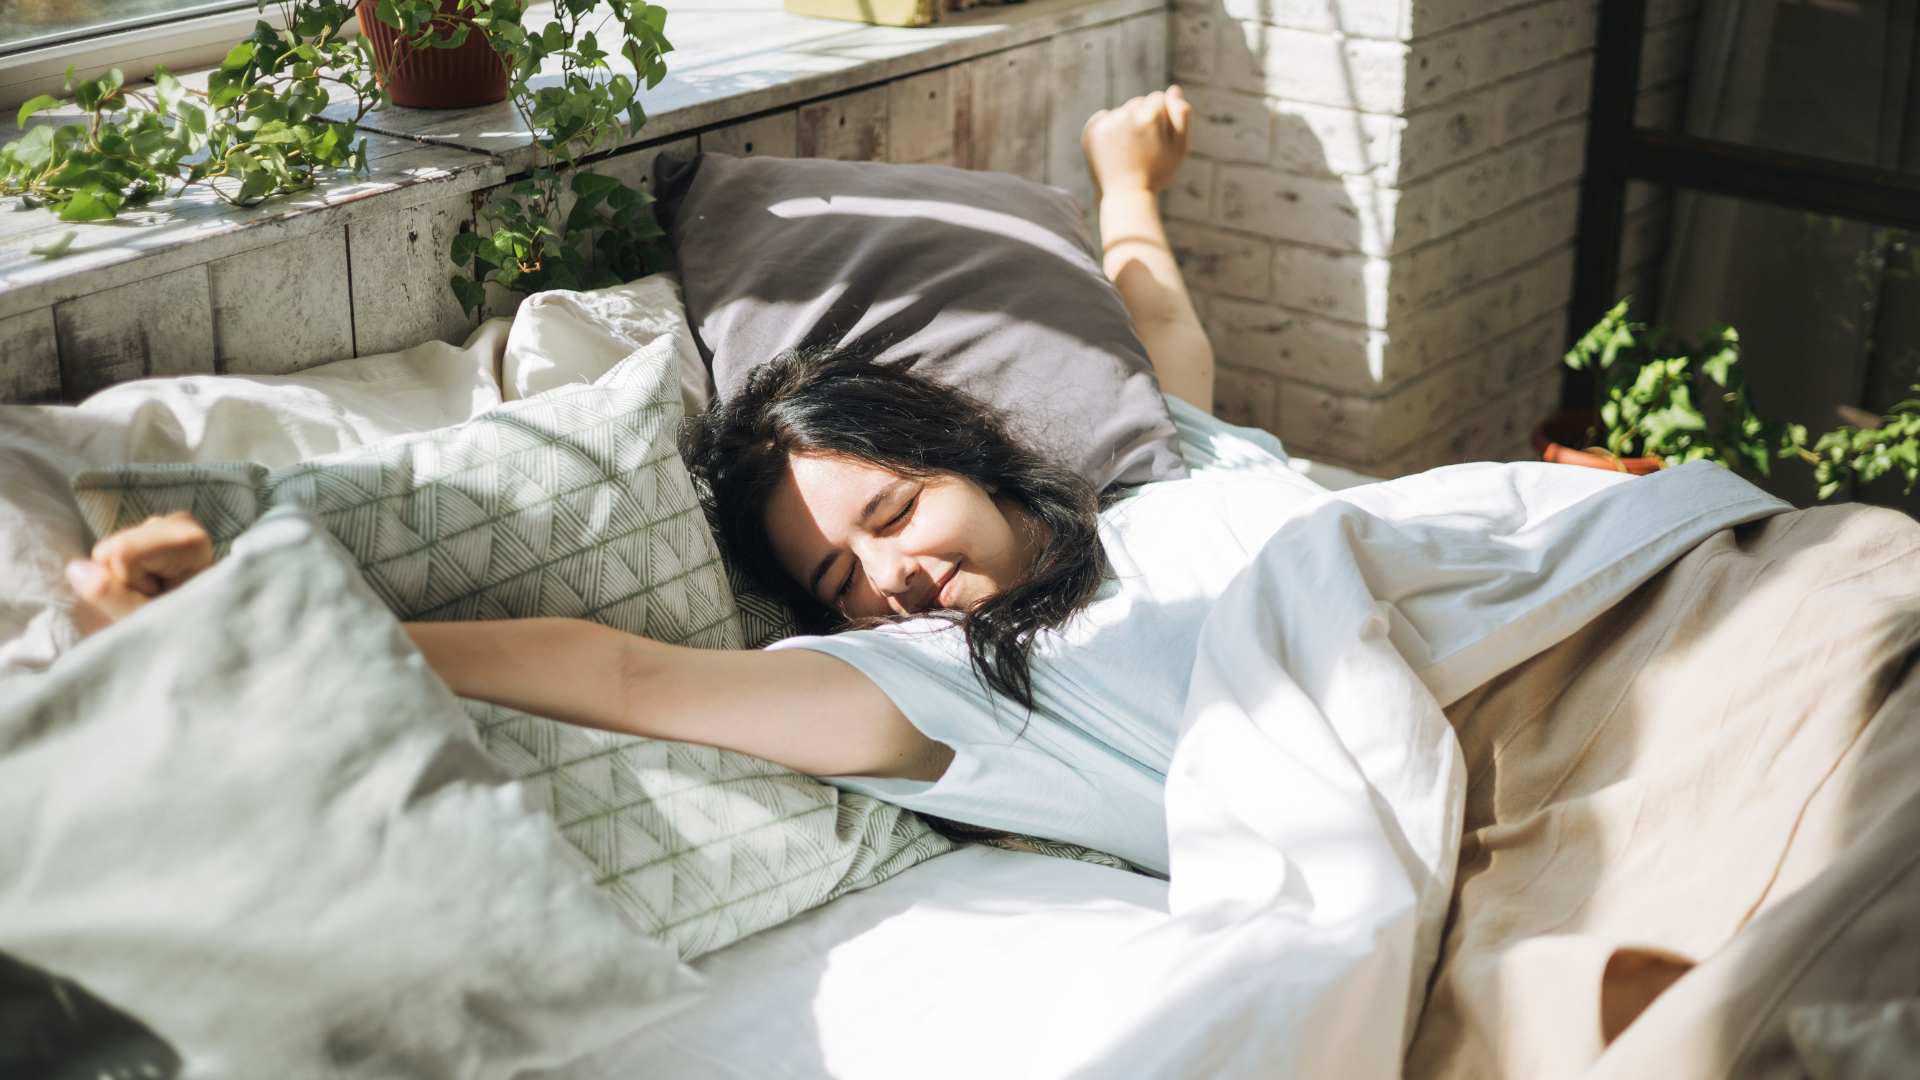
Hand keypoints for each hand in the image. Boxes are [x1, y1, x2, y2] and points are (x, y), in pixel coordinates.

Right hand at [67, 511, 212, 634]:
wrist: (191, 631)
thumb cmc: (175, 629)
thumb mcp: (143, 620)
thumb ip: (110, 595)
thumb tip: (77, 568)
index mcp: (190, 540)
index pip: (122, 552)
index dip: (128, 582)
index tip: (158, 597)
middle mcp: (180, 524)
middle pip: (111, 548)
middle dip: (122, 579)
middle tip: (155, 597)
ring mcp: (164, 526)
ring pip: (107, 552)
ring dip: (123, 579)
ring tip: (155, 594)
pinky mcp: (150, 533)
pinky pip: (108, 554)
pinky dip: (122, 573)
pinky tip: (150, 585)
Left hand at [1082, 86, 1192, 198]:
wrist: (1126, 196)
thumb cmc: (1157, 172)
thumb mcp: (1180, 146)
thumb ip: (1181, 114)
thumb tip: (1173, 89)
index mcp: (1150, 116)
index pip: (1158, 98)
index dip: (1161, 120)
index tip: (1158, 139)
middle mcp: (1127, 114)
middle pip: (1138, 103)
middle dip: (1142, 119)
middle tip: (1143, 148)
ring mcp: (1107, 122)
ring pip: (1122, 111)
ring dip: (1126, 124)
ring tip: (1129, 151)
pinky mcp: (1092, 130)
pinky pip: (1104, 118)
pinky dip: (1109, 129)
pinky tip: (1115, 148)